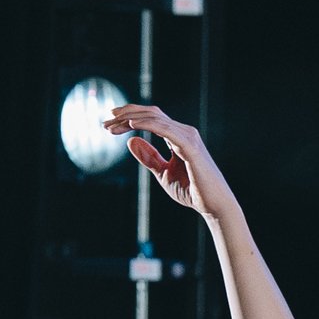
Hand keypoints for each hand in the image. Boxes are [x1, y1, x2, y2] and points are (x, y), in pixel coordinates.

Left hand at [100, 104, 238, 221]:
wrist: (213, 205)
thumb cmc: (192, 191)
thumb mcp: (163, 174)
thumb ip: (149, 157)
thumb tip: (131, 141)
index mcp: (177, 136)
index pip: (150, 119)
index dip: (129, 118)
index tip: (110, 124)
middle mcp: (183, 132)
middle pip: (150, 114)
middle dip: (126, 115)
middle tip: (105, 122)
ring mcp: (187, 136)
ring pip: (155, 118)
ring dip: (131, 118)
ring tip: (112, 124)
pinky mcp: (189, 145)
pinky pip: (164, 130)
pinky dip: (147, 125)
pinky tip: (131, 125)